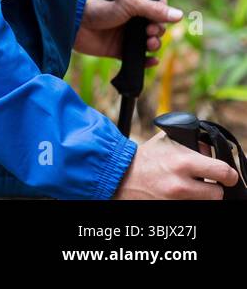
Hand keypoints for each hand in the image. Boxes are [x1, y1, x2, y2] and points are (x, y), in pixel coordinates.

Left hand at [73, 0, 180, 65]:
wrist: (74, 22)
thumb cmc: (99, 6)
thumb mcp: (128, 4)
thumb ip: (153, 9)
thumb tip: (179, 15)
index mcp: (134, 3)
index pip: (158, 8)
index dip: (163, 14)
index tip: (157, 18)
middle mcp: (131, 19)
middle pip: (157, 27)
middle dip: (158, 31)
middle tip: (149, 31)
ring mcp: (124, 34)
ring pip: (149, 43)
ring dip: (155, 45)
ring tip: (149, 44)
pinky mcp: (117, 50)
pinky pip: (137, 58)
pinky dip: (147, 61)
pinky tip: (151, 61)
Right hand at [113, 132, 238, 198]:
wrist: (121, 176)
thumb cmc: (146, 158)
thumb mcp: (167, 141)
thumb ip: (192, 143)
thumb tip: (210, 151)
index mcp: (183, 163)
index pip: (223, 173)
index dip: (228, 174)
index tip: (227, 175)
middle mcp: (181, 185)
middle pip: (218, 194)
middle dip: (213, 187)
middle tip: (206, 182)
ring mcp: (176, 200)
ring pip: (204, 202)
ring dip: (200, 195)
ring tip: (187, 186)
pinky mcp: (170, 209)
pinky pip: (191, 206)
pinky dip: (188, 200)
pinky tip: (177, 193)